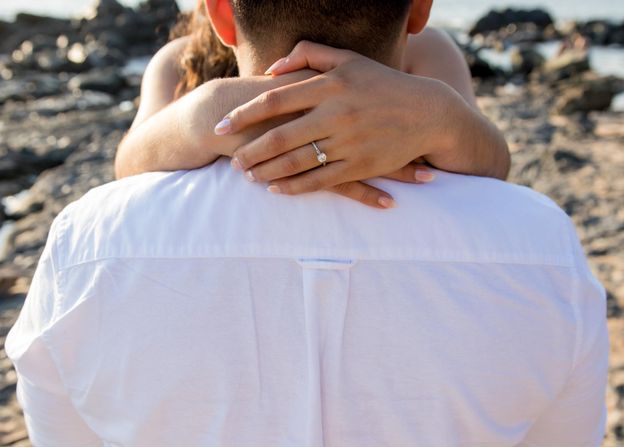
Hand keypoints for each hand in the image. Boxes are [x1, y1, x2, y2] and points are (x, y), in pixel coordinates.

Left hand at [214, 41, 455, 205]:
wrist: (427, 112)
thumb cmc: (382, 84)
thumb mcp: (349, 59)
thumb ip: (308, 55)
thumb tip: (270, 70)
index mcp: (330, 84)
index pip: (274, 100)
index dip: (244, 115)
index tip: (221, 127)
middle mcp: (336, 113)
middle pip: (280, 136)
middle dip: (250, 151)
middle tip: (231, 161)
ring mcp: (348, 141)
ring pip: (297, 162)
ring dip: (267, 171)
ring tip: (248, 176)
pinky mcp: (360, 165)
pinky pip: (319, 180)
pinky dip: (294, 187)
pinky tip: (276, 190)